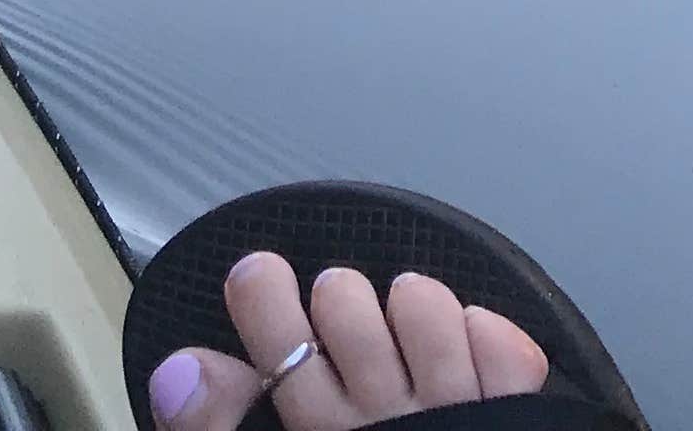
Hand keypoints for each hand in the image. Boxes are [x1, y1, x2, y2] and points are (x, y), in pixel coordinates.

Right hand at [145, 249, 551, 428]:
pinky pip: (502, 347)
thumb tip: (182, 368)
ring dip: (409, 306)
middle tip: (335, 326)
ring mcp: (452, 420)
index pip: (278, 351)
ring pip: (419, 306)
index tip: (258, 276)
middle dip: (335, 302)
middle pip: (343, 306)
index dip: (263, 297)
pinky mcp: (511, 423)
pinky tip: (463, 359)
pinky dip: (482, 335)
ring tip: (400, 334)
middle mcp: (383, 427)